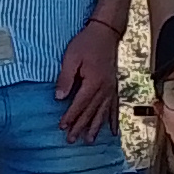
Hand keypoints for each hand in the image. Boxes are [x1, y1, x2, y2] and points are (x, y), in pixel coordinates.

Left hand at [54, 17, 122, 142]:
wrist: (106, 32)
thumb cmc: (86, 43)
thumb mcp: (71, 57)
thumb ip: (65, 78)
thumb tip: (59, 98)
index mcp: (93, 81)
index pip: (80, 104)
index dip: (70, 116)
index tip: (62, 127)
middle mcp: (104, 88)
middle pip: (91, 112)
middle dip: (80, 127)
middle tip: (71, 140)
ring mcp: (111, 88)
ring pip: (103, 112)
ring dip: (95, 127)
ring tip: (89, 141)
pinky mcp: (113, 86)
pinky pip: (114, 107)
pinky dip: (113, 120)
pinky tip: (113, 131)